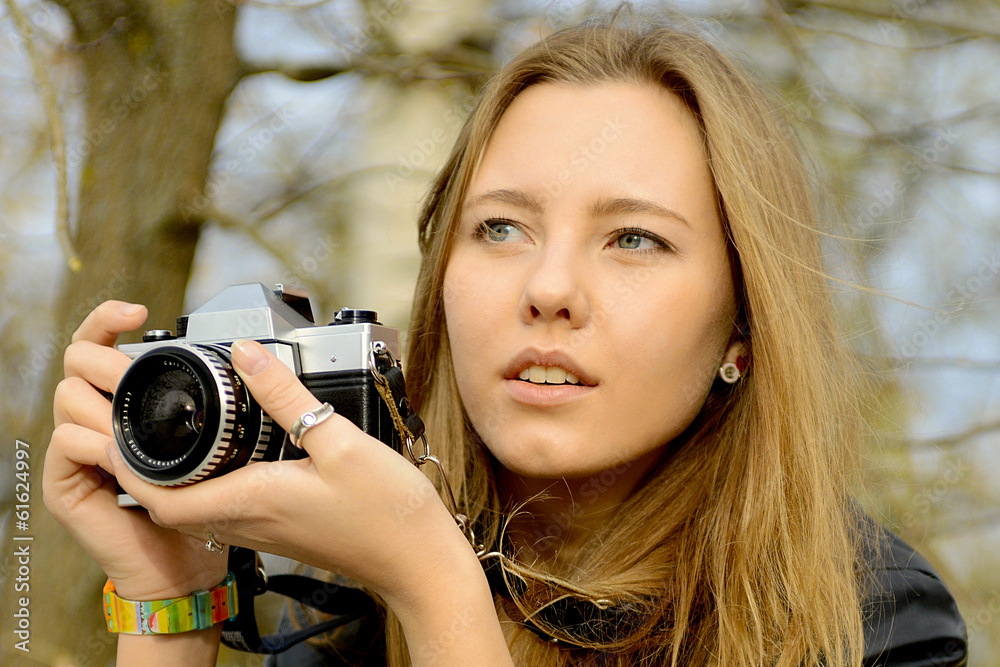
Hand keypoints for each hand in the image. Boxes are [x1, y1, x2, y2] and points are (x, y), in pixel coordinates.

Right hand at [43, 301, 227, 599]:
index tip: (140, 310)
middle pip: (75, 360)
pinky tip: (123, 451)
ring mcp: (77, 450)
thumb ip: (212, 404)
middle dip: (107, 358)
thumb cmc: (200, 505)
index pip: (100, 346)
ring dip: (104, 401)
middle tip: (135, 373)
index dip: (108, 319)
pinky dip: (96, 442)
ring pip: (67, 396)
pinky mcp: (65, 483)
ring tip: (137, 419)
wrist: (185, 564)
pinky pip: (66, 441)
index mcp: (125, 404)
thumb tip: (243, 356)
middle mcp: (95, 419)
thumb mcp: (211, 441)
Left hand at [111, 338, 476, 605]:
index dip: (128, 468)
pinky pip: (227, 510)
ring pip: (197, 508)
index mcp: (252, 500)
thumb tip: (247, 354)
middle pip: (172, 503)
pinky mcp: (282, 530)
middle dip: (142, 468)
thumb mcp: (338, 440)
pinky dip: (209, 485)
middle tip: (135, 424)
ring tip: (171, 435)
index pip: (162, 497)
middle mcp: (250, 521)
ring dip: (174, 478)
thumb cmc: (386, 511)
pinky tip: (228, 458)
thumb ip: (287, 396)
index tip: (113, 431)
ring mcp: (265, 530)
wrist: (418, 561)